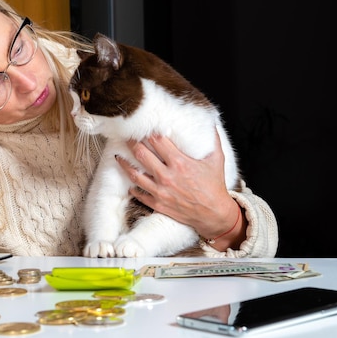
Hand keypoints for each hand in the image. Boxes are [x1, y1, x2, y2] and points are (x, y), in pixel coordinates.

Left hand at [117, 131, 245, 249]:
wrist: (213, 214)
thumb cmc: (215, 186)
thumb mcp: (217, 160)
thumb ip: (213, 140)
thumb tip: (211, 123)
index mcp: (179, 162)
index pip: (157, 140)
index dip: (148, 131)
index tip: (143, 125)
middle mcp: (167, 176)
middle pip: (141, 154)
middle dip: (131, 142)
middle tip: (126, 136)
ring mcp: (160, 191)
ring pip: (134, 174)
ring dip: (124, 163)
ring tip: (119, 156)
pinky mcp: (158, 203)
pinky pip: (139, 193)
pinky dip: (132, 186)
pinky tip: (130, 181)